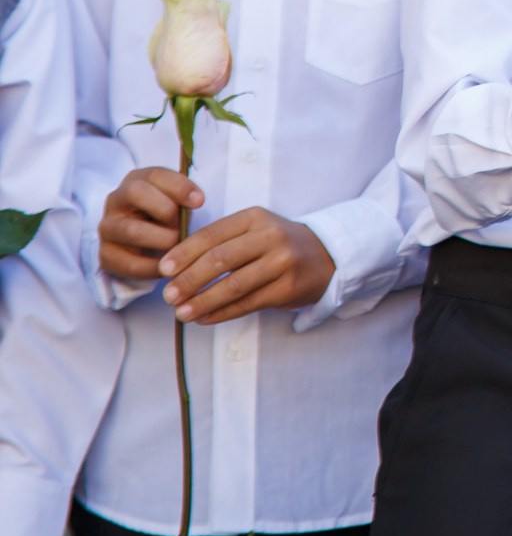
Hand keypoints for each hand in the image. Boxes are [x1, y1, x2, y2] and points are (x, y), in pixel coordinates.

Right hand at [99, 167, 204, 282]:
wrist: (146, 244)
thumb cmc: (168, 215)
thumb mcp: (178, 200)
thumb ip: (185, 197)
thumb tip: (196, 200)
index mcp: (137, 180)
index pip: (155, 175)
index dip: (179, 186)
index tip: (200, 202)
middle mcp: (116, 200)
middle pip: (136, 192)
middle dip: (166, 209)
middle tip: (183, 225)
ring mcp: (108, 228)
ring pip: (132, 229)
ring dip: (162, 239)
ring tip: (178, 245)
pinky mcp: (106, 255)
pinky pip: (130, 263)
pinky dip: (154, 267)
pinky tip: (170, 266)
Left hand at [159, 209, 335, 324]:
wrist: (324, 255)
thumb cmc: (276, 243)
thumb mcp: (253, 229)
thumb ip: (220, 241)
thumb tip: (174, 268)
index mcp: (255, 217)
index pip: (212, 235)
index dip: (183, 253)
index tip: (163, 269)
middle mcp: (271, 237)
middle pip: (220, 260)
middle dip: (189, 280)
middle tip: (168, 295)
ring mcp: (282, 263)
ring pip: (233, 285)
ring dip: (202, 301)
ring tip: (180, 313)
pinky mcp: (288, 288)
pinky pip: (247, 303)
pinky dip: (221, 313)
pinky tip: (204, 318)